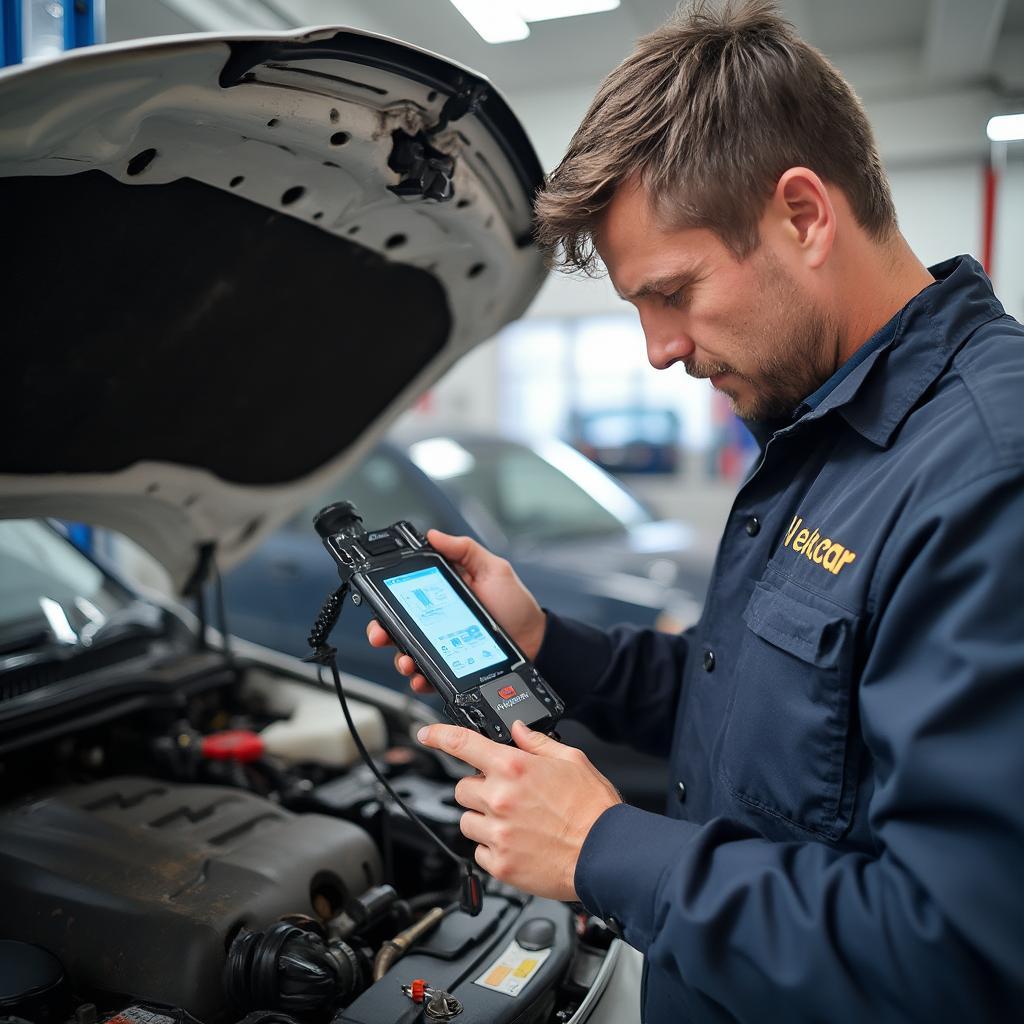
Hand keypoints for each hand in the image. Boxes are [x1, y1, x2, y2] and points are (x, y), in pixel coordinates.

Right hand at [366, 529, 546, 695]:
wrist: (536, 641)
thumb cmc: (516, 605)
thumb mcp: (493, 569)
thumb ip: (465, 550)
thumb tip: (434, 535)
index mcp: (443, 594)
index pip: (406, 595)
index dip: (388, 600)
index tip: (380, 604)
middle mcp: (437, 619)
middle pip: (398, 626)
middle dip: (383, 632)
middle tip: (381, 635)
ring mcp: (442, 645)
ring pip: (408, 652)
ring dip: (400, 658)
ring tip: (406, 660)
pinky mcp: (451, 666)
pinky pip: (428, 674)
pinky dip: (419, 678)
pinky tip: (420, 676)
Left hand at [417, 719, 621, 900]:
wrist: (607, 854)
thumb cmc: (594, 809)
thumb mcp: (572, 760)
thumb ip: (537, 743)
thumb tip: (518, 731)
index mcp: (514, 768)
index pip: (462, 744)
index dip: (439, 736)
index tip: (426, 735)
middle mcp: (500, 798)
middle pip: (462, 788)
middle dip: (479, 789)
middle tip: (506, 796)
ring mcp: (498, 833)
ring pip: (466, 821)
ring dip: (483, 820)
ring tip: (515, 824)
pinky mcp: (500, 864)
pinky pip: (479, 852)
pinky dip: (492, 848)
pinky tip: (518, 844)